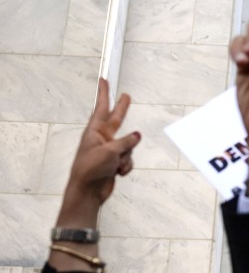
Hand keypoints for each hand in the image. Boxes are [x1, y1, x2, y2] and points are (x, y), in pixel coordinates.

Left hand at [60, 78, 139, 221]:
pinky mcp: (114, 162)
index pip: (102, 108)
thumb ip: (126, 141)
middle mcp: (102, 138)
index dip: (104, 94)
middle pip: (117, 120)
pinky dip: (125, 166)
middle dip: (122, 109)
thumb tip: (137, 135)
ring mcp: (109, 150)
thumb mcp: (110, 152)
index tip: (103, 80)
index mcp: (95, 132)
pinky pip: (128, 159)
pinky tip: (117, 172)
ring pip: (128, 145)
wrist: (88, 192)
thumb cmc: (91, 169)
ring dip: (126, 156)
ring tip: (116, 165)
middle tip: (127, 96)